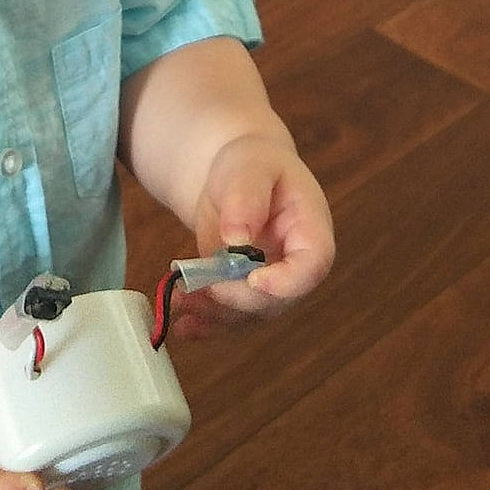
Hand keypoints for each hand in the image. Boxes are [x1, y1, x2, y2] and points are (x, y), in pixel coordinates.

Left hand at [172, 132, 334, 338]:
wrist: (238, 176)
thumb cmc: (254, 164)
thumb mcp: (251, 166)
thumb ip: (247, 197)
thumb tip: (236, 238)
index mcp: (311, 230)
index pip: (312, 265)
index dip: (288, 281)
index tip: (255, 280)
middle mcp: (295, 266)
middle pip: (276, 300)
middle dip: (236, 299)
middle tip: (200, 287)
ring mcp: (270, 285)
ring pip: (248, 315)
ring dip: (214, 314)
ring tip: (177, 300)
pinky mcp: (242, 293)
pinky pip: (229, 317)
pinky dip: (205, 324)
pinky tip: (181, 326)